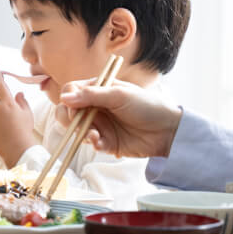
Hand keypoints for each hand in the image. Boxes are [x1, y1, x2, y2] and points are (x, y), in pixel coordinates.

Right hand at [56, 79, 181, 158]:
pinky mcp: (107, 142)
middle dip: (69, 118)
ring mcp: (101, 124)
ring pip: (77, 129)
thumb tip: (64, 97)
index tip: (72, 107)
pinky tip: (99, 142)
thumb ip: (92, 95)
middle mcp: (96, 107)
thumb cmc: (147, 106)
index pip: (72, 91)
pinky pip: (91, 143)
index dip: (68, 99)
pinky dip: (92, 143)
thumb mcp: (119, 95)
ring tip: (94, 135)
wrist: (167, 130)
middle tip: (77, 123)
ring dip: (81, 132)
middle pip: (69, 111)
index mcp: (99, 90)